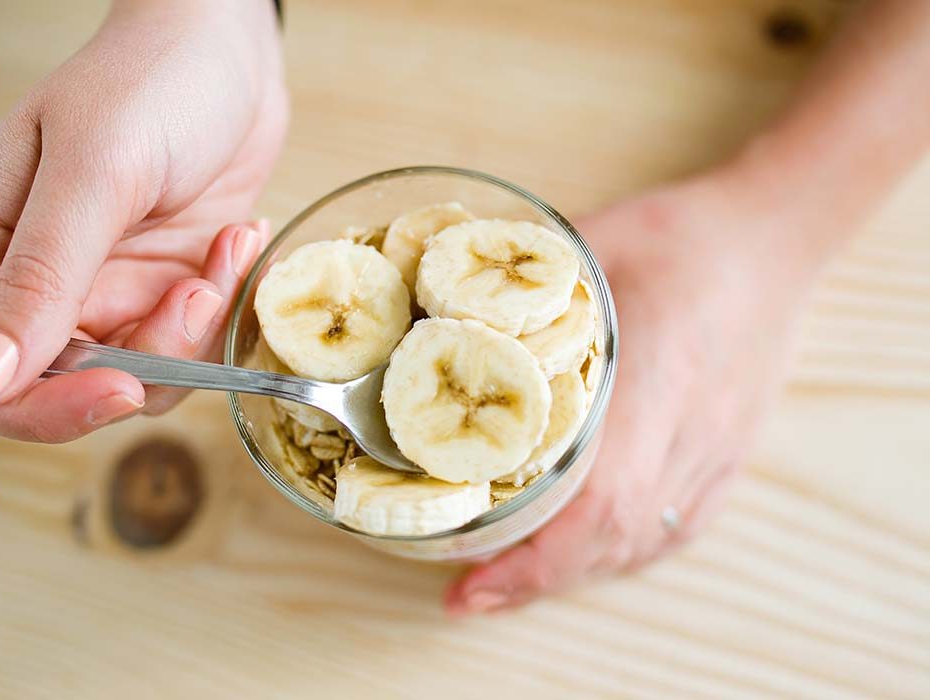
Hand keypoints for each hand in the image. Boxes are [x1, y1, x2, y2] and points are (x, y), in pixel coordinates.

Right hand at [0, 0, 286, 441]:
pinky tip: (240, 234)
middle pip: (76, 391)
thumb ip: (39, 275)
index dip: (43, 410)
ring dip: (198, 330)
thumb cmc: (148, 82)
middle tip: (194, 292)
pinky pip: (199, 340)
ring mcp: (119, 289)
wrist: (225, 47)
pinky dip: (228, 302)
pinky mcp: (176, 285)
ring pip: (150, 375)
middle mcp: (53, 287)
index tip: (119, 385)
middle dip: (148, 362)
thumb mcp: (93, 171)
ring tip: (225, 246)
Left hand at [445, 173, 816, 612]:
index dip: (536, 558)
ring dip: (570, 574)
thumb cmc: (686, 234)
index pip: (601, 498)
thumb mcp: (596, 240)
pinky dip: (616, 553)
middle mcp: (692, 431)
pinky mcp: (728, 455)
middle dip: (534, 581)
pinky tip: (580, 558)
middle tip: (465, 595)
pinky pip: (673, 528)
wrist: (774, 240)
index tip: (471, 585)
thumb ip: (525, 285)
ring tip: (506, 584)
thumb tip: (446, 306)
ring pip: (642, 542)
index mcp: (659, 378)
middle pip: (613, 539)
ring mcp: (717, 451)